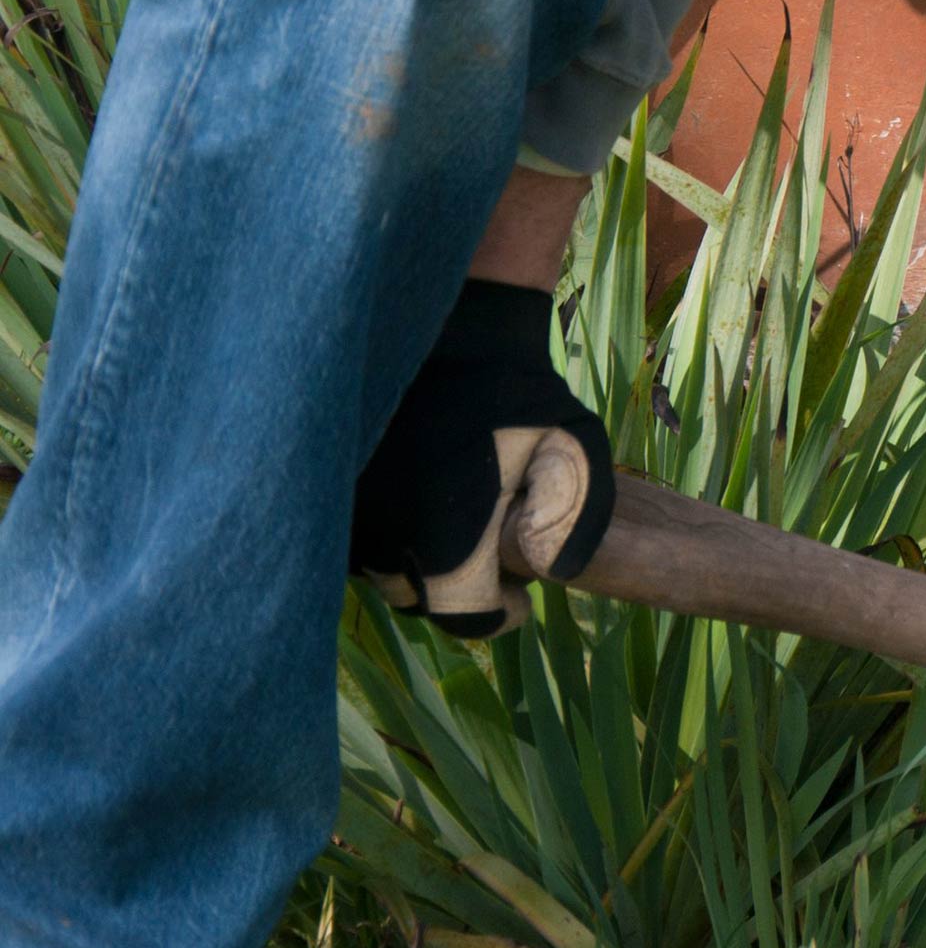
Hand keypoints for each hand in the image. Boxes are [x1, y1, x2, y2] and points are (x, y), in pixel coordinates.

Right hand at [349, 280, 614, 636]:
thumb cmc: (521, 393)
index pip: (462, 617)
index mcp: (446, 541)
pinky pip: (352, 534)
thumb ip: (574, 522)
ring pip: (379, 570)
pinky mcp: (328, 486)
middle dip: (458, 588)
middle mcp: (384, 537)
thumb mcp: (575, 451)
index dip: (497, 613)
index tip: (518, 595)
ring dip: (417, 562)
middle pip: (418, 598)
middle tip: (491, 555)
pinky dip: (385, 532)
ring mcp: (347, 512)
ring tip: (455, 525)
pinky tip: (420, 500)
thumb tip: (552, 575)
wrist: (450, 330)